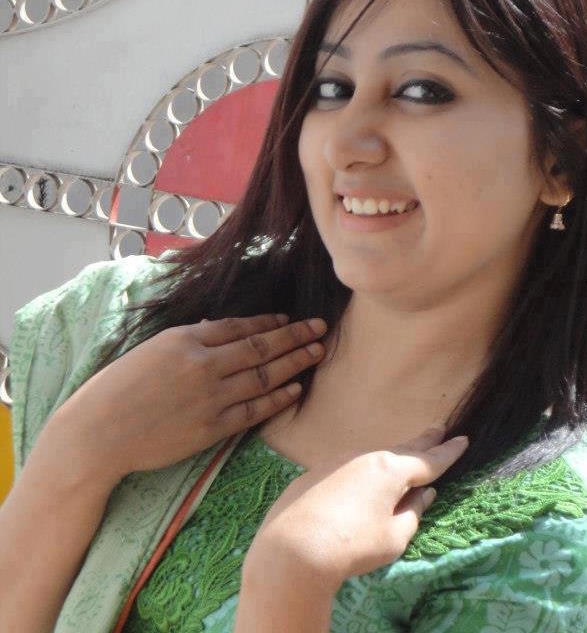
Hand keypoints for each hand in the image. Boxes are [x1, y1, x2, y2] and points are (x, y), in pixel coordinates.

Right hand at [50, 314, 327, 483]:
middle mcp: (203, 365)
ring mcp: (211, 398)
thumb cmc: (118, 387)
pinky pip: (254, 410)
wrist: (98, 433)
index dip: (269, 322)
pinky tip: (295, 388)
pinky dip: (278, 398)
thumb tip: (220, 327)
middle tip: (320, 327)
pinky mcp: (212, 428)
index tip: (288, 320)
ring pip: (264, 376)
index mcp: (186, 341)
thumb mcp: (153, 349)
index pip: (239, 326)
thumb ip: (191, 338)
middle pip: (261, 347)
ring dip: (295, 362)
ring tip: (318, 351)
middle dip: (295, 336)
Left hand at [245, 424, 468, 588]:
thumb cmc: (352, 546)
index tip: (463, 439)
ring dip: (391, 459)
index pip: (429, 461)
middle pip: (402, 449)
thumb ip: (412, 512)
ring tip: (404, 459)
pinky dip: (363, 473)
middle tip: (439, 427)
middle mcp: (366, 457)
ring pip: (373, 459)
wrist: (292, 549)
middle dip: (424, 440)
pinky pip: (349, 469)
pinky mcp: (315, 473)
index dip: (448, 452)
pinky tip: (361, 487)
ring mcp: (338, 462)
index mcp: (391, 471)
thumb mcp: (394, 537)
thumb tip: (422, 494)